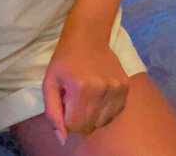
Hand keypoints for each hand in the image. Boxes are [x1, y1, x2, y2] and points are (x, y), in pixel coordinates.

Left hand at [42, 28, 128, 142]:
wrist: (88, 36)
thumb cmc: (65, 59)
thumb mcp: (49, 82)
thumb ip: (53, 112)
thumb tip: (62, 139)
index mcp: (80, 88)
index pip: (74, 126)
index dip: (66, 118)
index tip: (65, 102)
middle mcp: (101, 90)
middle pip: (89, 126)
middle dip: (79, 118)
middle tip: (75, 98)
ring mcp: (116, 89)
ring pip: (103, 122)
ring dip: (92, 115)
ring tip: (86, 94)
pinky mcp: (126, 87)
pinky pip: (114, 113)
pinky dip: (105, 110)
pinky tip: (98, 93)